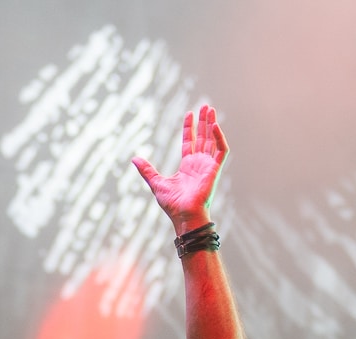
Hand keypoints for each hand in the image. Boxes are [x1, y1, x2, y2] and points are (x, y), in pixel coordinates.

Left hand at [131, 104, 227, 234]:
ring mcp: (208, 166)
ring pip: (213, 140)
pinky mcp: (215, 170)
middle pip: (203, 138)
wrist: (184, 215)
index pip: (190, 142)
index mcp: (187, 167)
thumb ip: (147, 170)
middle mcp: (199, 164)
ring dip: (212, 125)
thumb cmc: (172, 204)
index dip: (189, 128)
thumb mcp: (156, 183)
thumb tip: (134, 158)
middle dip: (204, 122)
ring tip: (211, 110)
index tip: (189, 114)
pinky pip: (221, 151)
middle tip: (205, 106)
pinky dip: (219, 138)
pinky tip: (215, 126)